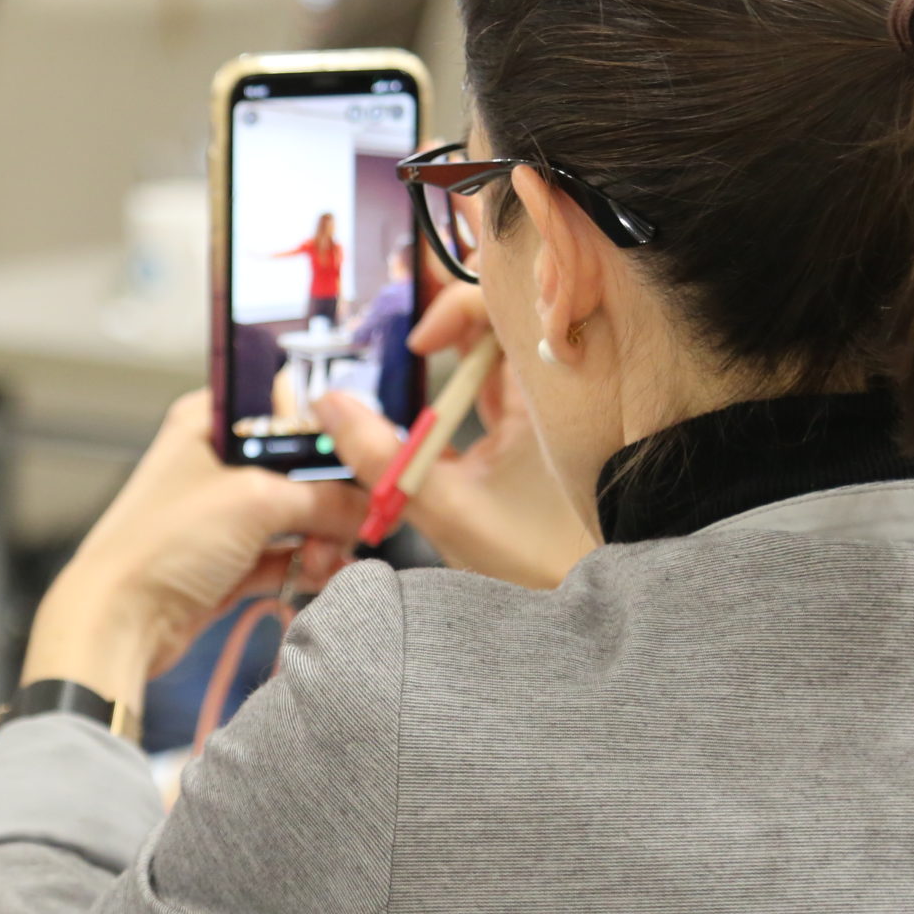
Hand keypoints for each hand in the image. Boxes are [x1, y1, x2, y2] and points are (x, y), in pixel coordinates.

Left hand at [22, 392, 365, 707]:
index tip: (366, 457)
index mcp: (210, 422)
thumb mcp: (255, 501)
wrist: (119, 621)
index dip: (329, 433)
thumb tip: (370, 507)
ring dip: (322, 537)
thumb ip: (324, 498)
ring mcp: (223, 514)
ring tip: (326, 560)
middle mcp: (217, 461)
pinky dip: (306, 564)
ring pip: (298, 515)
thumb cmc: (163, 543)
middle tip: (355, 522)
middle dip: (332, 498)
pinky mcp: (228, 561)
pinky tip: (321, 575)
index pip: (286, 408)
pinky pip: (285, 554)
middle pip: (300, 467)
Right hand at [315, 287, 597, 588]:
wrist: (585, 605)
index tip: (421, 346)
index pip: (506, 308)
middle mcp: (551, 390)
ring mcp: (544, 411)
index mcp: (546, 391)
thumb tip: (328, 405)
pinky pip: (495, 388)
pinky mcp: (534, 435)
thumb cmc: (533, 558)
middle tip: (407, 332)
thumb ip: (379, 456)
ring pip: (494, 354)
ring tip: (413, 360)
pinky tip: (434, 408)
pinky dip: (461, 386)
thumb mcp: (444, 507)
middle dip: (447, 319)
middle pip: (499, 321)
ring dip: (452, 354)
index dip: (456, 308)